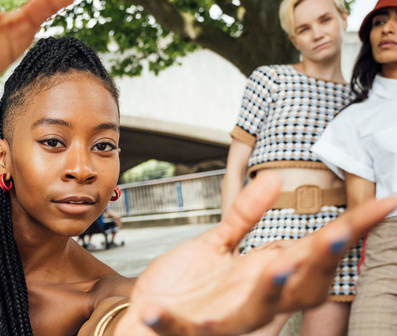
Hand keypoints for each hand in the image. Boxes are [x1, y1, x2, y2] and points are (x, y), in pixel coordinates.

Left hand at [115, 174, 396, 335]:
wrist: (148, 317)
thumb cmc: (188, 286)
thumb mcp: (218, 244)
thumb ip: (246, 215)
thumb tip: (274, 180)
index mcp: (261, 275)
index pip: (311, 252)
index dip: (346, 231)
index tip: (381, 204)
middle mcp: (250, 299)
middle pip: (297, 285)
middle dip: (319, 261)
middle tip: (340, 234)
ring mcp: (220, 318)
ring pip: (255, 310)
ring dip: (268, 290)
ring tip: (277, 266)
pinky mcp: (183, 330)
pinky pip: (182, 328)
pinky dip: (171, 321)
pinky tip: (156, 309)